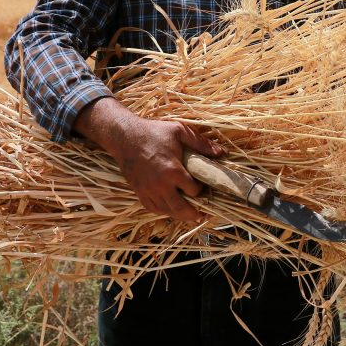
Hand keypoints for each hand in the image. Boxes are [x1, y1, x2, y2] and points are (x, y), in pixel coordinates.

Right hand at [75, 98, 223, 221]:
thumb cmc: (153, 132)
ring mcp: (148, 191)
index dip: (201, 190)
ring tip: (190, 212)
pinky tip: (172, 207)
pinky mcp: (139, 193)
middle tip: (203, 213)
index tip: (204, 185)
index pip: (193, 190)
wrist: (124, 137)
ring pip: (168, 212)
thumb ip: (201, 144)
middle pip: (181, 209)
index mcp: (172, 171)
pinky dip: (165, 211)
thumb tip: (221, 152)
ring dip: (181, 214)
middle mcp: (160, 185)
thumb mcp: (179, 131)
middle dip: (195, 214)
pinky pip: (154, 209)